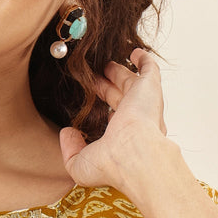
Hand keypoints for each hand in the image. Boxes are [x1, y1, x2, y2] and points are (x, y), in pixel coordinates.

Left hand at [59, 47, 172, 191]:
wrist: (134, 155)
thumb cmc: (111, 164)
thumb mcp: (79, 164)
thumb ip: (70, 150)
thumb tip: (67, 133)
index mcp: (122, 137)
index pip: (113, 120)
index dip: (103, 110)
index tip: (91, 103)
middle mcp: (135, 120)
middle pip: (118, 96)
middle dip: (106, 85)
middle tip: (93, 76)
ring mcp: (143, 102)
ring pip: (129, 81)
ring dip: (118, 71)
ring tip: (106, 63)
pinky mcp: (149, 87)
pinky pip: (149, 68)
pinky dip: (143, 59)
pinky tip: (134, 52)